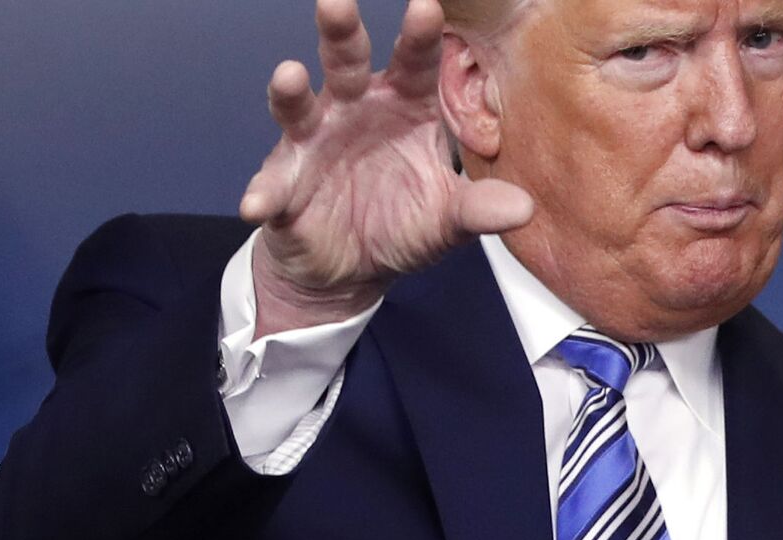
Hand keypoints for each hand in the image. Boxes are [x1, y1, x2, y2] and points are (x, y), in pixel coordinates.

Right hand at [239, 0, 533, 333]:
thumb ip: (479, 209)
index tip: (428, 7)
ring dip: (290, 91)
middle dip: (340, 31)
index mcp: (404, 106)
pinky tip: (259, 205)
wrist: (352, 270)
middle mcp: (355, 110)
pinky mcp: (283, 184)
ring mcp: (313, 142)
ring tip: (289, 76)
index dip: (420, 36)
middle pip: (346, 62)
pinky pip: (272, 185)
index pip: (416, 62)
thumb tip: (524, 209)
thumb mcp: (448, 220)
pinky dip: (265, 193)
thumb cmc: (403, 224)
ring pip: (298, 107)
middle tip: (336, 2)